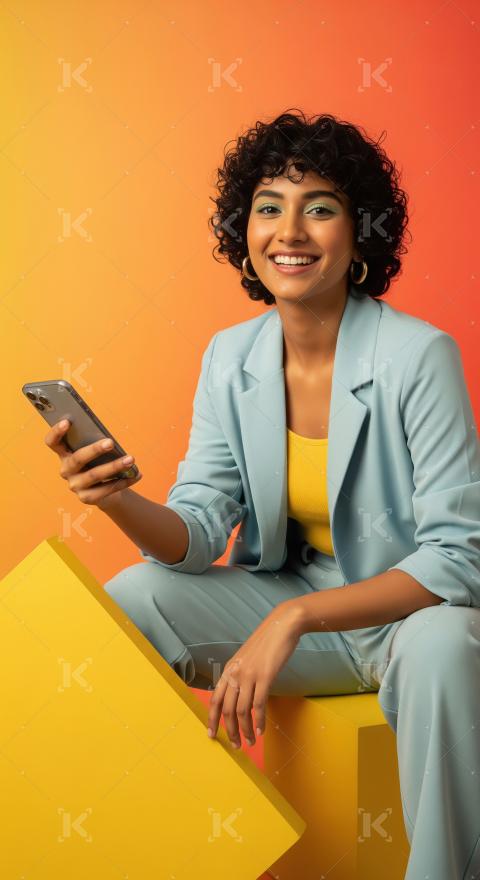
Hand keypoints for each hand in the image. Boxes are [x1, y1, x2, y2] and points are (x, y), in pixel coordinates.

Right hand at [45, 418, 141, 508]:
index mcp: (64, 454)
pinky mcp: (86, 498)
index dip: (56, 432)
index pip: (52, 442)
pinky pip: (106, 489)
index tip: (67, 421)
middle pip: (77, 459)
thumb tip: (110, 440)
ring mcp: (75, 486)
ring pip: (94, 475)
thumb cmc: (99, 464)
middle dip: (95, 450)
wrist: (104, 492)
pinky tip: (136, 475)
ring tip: (131, 459)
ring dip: (114, 466)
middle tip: (111, 442)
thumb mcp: (95, 453)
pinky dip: (124, 481)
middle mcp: (66, 470)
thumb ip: (95, 444)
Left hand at [206, 601, 303, 747]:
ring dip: (245, 730)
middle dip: (230, 731)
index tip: (211, 735)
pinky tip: (261, 730)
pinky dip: (259, 720)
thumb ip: (241, 675)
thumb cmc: (266, 643)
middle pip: (227, 709)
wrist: (282, 625)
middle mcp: (235, 673)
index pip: (215, 699)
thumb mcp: (247, 659)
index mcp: (229, 669)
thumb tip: (240, 695)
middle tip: (236, 746)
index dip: (212, 719)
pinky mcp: (265, 676)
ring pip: (242, 710)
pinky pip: (259, 705)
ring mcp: (249, 675)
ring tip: (251, 742)